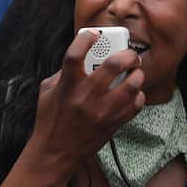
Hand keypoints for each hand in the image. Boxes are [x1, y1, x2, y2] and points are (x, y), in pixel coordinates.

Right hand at [27, 30, 144, 173]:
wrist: (56, 152)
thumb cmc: (50, 120)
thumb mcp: (48, 91)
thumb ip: (64, 72)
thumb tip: (84, 58)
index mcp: (68, 85)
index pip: (76, 54)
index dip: (86, 38)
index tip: (93, 35)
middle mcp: (87, 96)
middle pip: (114, 64)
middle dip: (127, 54)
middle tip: (129, 54)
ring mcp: (102, 111)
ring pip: (132, 85)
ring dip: (137, 74)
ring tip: (135, 72)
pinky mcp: (113, 124)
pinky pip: (136, 105)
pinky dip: (138, 96)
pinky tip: (133, 93)